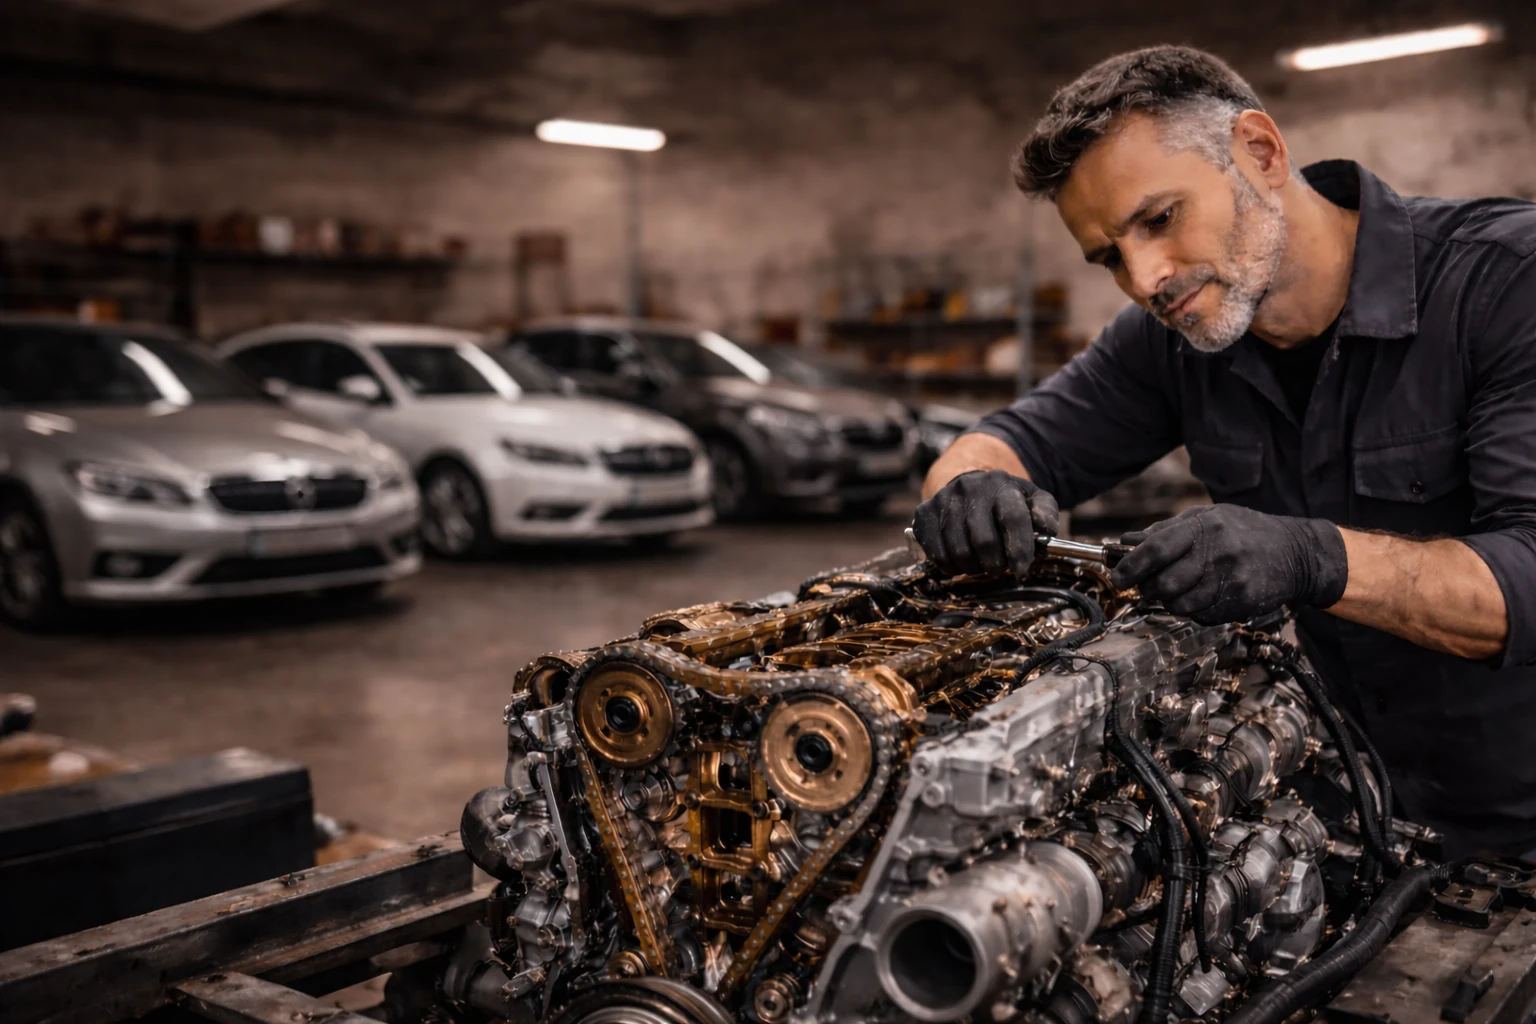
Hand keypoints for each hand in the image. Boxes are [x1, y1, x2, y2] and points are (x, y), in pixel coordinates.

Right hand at [911, 470, 1059, 578]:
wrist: (966, 483)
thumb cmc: (1004, 500)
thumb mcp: (1031, 498)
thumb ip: (1045, 512)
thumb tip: (1047, 530)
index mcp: (1000, 483)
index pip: (1012, 517)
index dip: (1019, 549)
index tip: (1021, 569)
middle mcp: (969, 488)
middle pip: (983, 540)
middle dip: (995, 564)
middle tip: (999, 569)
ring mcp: (943, 500)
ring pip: (958, 551)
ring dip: (973, 568)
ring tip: (981, 565)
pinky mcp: (923, 513)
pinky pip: (936, 554)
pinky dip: (952, 567)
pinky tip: (962, 561)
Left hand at [1111, 505, 1347, 624]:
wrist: (1296, 553)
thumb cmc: (1244, 531)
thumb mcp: (1207, 518)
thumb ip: (1165, 531)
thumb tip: (1125, 542)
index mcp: (1205, 526)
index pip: (1156, 549)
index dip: (1131, 566)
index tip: (1117, 577)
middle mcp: (1219, 552)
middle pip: (1164, 583)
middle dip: (1147, 589)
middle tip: (1146, 587)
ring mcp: (1232, 580)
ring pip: (1180, 605)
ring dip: (1170, 601)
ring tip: (1180, 589)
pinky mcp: (1241, 602)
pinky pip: (1201, 615)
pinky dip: (1195, 609)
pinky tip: (1206, 594)